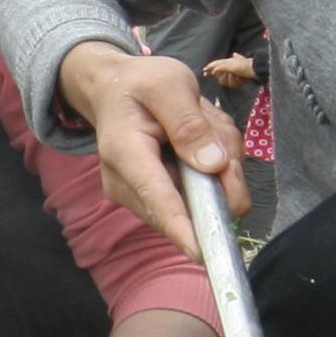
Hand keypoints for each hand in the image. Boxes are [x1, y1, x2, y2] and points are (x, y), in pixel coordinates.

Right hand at [59, 40, 246, 255]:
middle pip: (191, 202)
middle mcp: (126, 184)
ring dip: (219, 163)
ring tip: (200, 125)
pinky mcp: (157, 201)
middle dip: (222, 173)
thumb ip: (190, 122)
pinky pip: (202, 193)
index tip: (202, 253)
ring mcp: (141, 197)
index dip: (181, 226)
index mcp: (125, 151)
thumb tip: (214, 166)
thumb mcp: (168, 84)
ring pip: (203, 197)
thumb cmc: (139, 84)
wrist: (113, 91)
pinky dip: (213, 167)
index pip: (156, 196)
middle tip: (214, 126)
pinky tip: (198, 140)